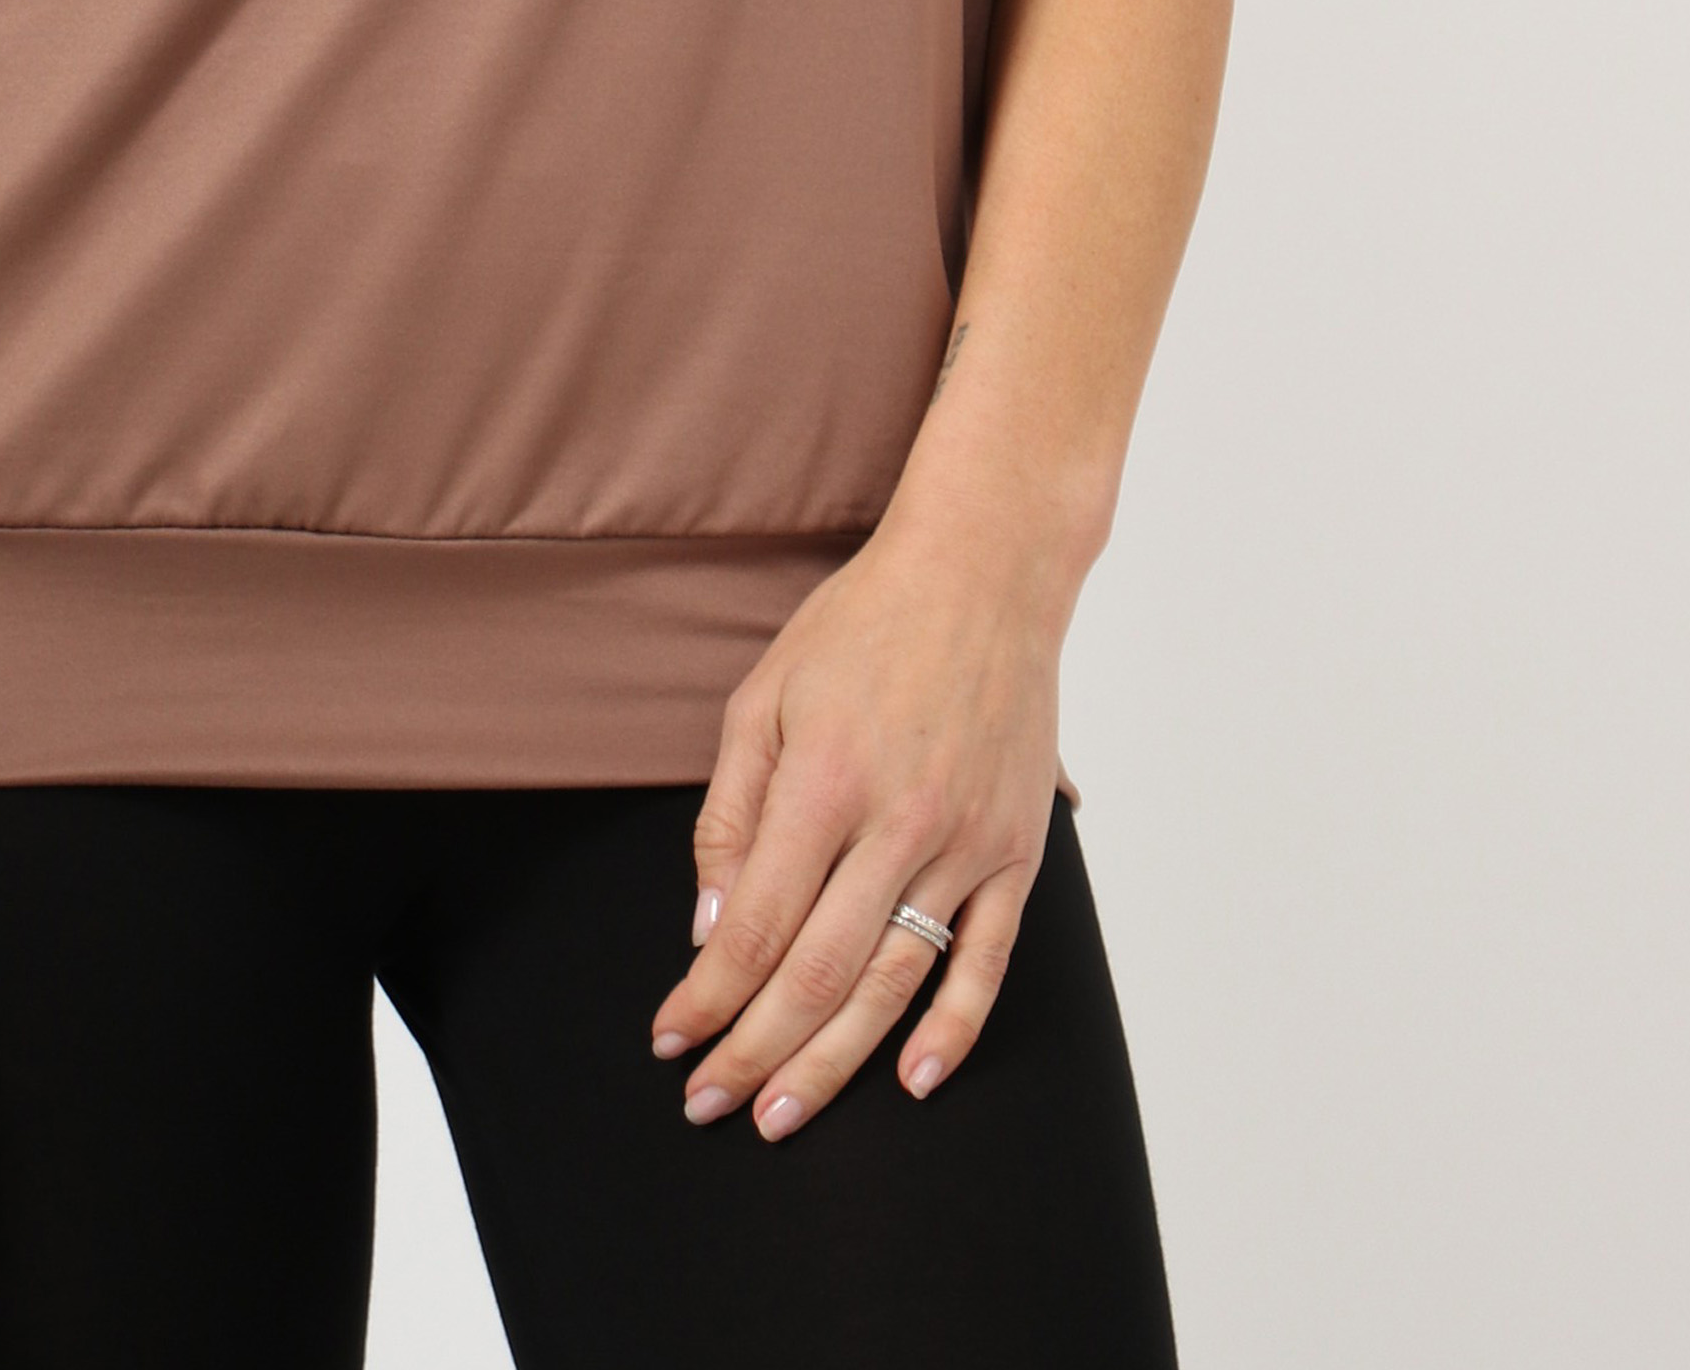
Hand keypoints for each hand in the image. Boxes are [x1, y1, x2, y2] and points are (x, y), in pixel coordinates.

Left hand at [647, 511, 1065, 1138]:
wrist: (984, 573)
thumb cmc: (860, 626)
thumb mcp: (761, 697)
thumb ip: (730, 817)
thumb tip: (711, 931)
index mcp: (823, 780)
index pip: (756, 926)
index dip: (708, 997)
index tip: (671, 1041)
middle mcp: (898, 823)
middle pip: (818, 974)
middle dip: (755, 1051)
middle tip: (711, 1107)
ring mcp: (966, 842)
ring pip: (894, 984)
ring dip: (834, 1062)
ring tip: (781, 1115)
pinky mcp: (1017, 851)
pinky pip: (988, 961)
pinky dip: (954, 1030)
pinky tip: (911, 1079)